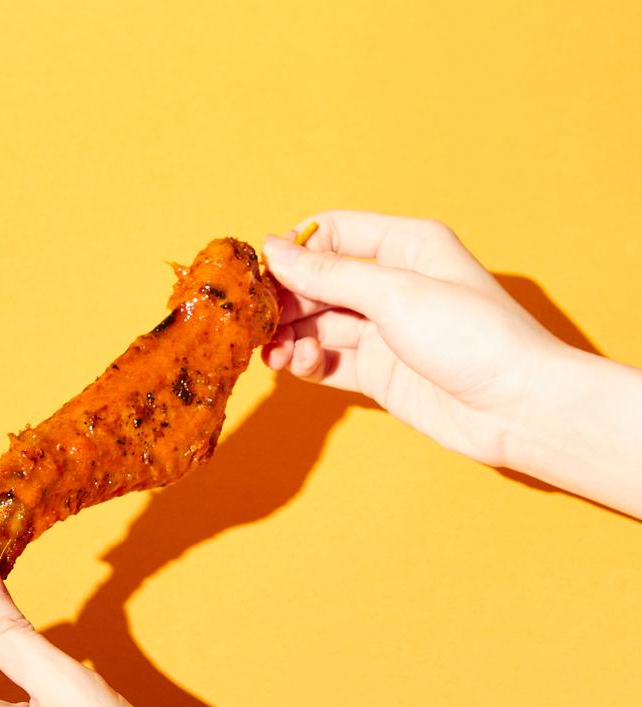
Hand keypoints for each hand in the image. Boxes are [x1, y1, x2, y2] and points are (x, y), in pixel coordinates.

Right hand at [262, 210, 568, 466]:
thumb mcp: (395, 294)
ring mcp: (385, 331)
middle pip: (319, 283)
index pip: (333, 233)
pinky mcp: (379, 372)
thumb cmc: (472, 337)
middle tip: (256, 322)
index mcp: (406, 246)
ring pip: (318, 325)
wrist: (516, 407)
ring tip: (274, 353)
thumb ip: (329, 275)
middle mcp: (392, 284)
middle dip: (286, 300)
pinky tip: (295, 366)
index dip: (295, 250)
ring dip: (290, 336)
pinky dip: (305, 363)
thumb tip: (273, 249)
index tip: (261, 274)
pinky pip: (328, 361)